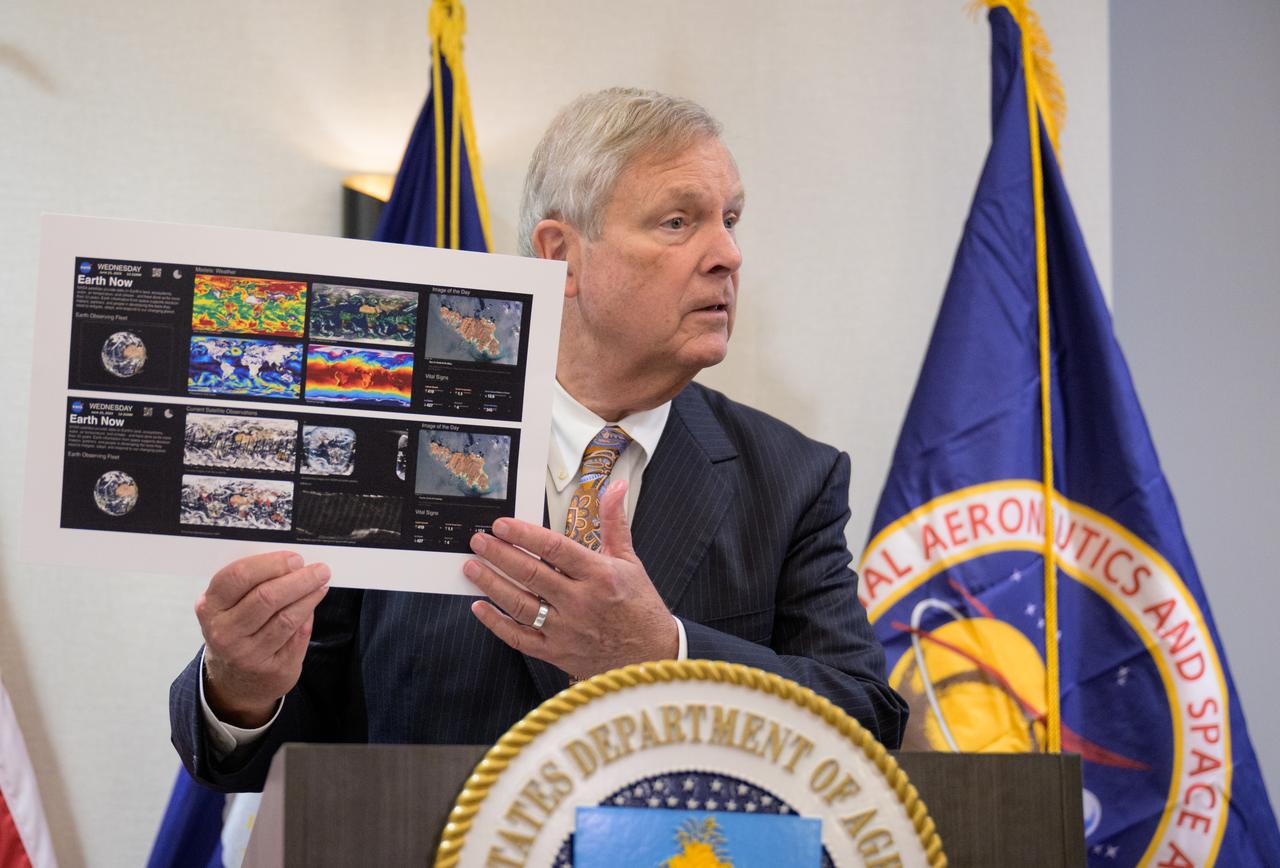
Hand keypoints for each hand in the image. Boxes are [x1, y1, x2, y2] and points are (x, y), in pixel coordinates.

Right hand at [195, 551, 329, 726]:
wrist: (235, 681)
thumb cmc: (236, 630)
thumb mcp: (229, 607)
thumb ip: (253, 584)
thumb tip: (293, 564)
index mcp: (210, 606)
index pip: (239, 576)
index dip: (271, 564)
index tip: (295, 558)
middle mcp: (224, 632)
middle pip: (266, 597)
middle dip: (299, 579)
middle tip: (319, 569)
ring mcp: (246, 654)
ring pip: (286, 617)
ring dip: (309, 596)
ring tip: (321, 583)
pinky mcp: (270, 669)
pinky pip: (297, 635)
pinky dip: (309, 615)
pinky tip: (314, 602)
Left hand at [465, 480, 677, 677]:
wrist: (650, 656)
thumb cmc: (639, 606)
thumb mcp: (629, 560)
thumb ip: (614, 522)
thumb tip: (615, 487)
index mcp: (598, 575)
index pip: (553, 548)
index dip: (524, 534)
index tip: (501, 525)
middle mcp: (580, 602)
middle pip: (530, 574)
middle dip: (499, 555)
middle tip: (478, 541)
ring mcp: (566, 629)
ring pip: (520, 605)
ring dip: (492, 584)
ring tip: (472, 567)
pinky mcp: (557, 652)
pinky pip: (520, 638)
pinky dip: (497, 623)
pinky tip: (481, 607)